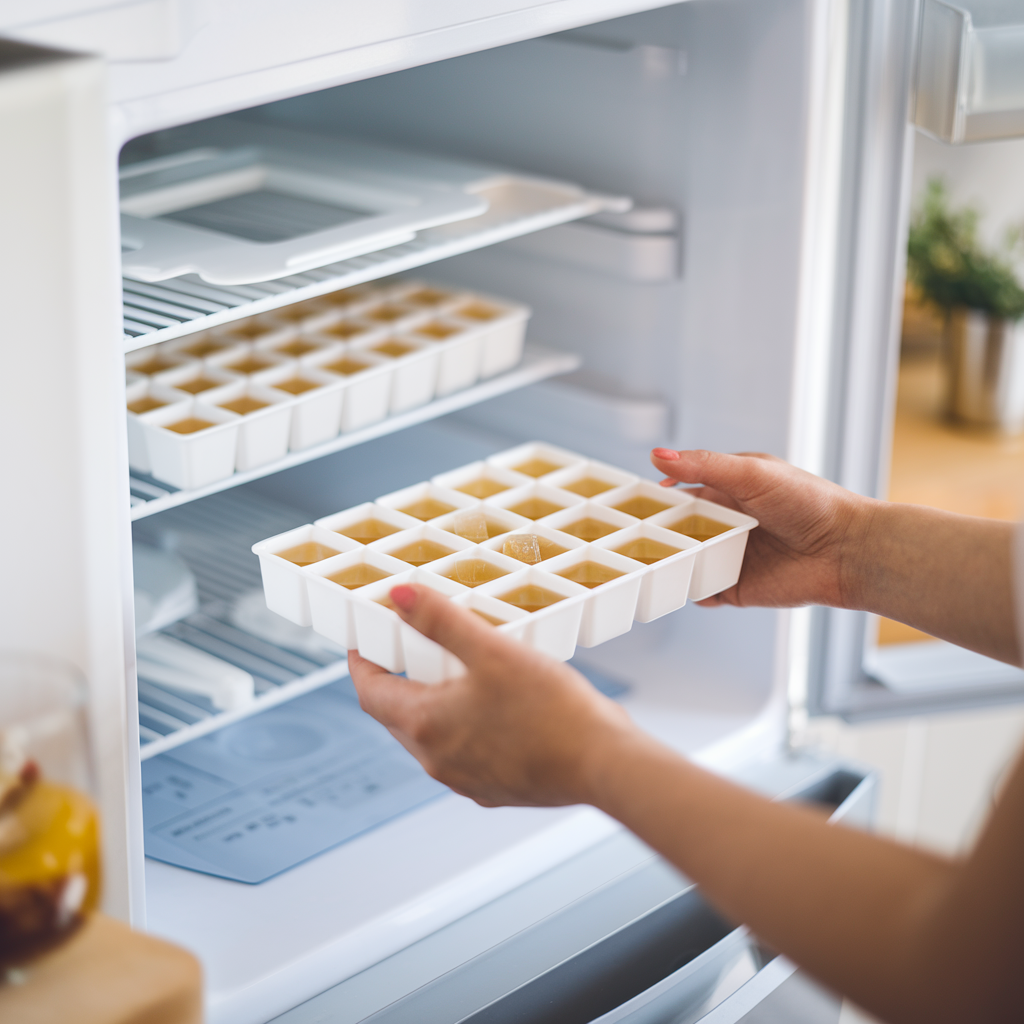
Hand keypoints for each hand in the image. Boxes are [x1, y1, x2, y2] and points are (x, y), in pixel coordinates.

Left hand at [348, 584, 637, 807]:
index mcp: (426, 725)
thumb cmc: (552, 710)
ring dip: (432, 705)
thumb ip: (441, 621)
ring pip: (431, 737)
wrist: (604, 765)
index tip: (362, 644)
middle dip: (397, 682)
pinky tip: (495, 709)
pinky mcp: (495, 789)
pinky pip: (465, 754)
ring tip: (456, 673)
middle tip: (409, 650)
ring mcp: (466, 779)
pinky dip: (464, 728)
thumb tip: (398, 596)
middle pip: (397, 717)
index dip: (361, 665)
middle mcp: (437, 760)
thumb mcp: (492, 651)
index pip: (370, 693)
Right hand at [650, 449, 870, 608]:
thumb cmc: (810, 503)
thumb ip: (704, 465)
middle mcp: (728, 524)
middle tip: (632, 533)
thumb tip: (658, 455)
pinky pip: (703, 590)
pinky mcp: (737, 588)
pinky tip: (679, 585)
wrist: (847, 551)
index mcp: (730, 490)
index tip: (631, 499)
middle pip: (680, 528)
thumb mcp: (752, 473)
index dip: (659, 495)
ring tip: (649, 560)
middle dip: (658, 531)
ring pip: (687, 560)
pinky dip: (689, 589)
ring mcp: (731, 557)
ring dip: (670, 561)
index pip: (683, 490)